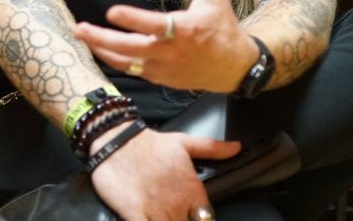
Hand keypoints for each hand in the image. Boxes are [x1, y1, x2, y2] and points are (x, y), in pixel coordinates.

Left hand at [74, 0, 256, 92]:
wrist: (235, 68)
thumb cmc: (223, 27)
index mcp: (185, 29)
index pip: (154, 25)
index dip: (132, 19)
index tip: (111, 11)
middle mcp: (171, 52)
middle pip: (130, 48)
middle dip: (102, 39)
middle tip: (78, 28)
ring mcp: (164, 68)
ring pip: (126, 63)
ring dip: (102, 50)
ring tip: (82, 37)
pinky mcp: (160, 79)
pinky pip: (132, 71)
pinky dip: (115, 61)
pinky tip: (100, 49)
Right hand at [90, 125, 238, 220]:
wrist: (115, 139)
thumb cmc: (148, 143)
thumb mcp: (184, 143)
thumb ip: (213, 148)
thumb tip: (237, 147)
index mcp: (191, 189)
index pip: (206, 218)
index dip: (201, 219)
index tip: (195, 216)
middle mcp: (176, 203)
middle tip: (177, 215)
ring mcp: (155, 210)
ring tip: (165, 219)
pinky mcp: (134, 213)